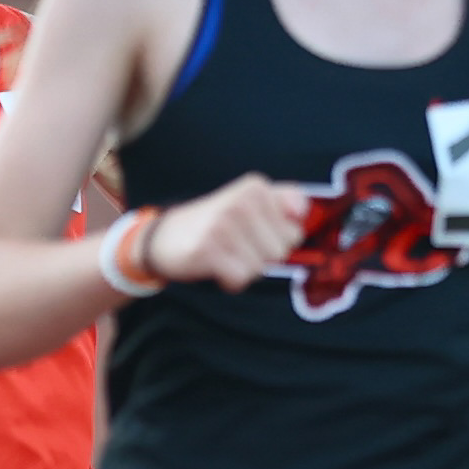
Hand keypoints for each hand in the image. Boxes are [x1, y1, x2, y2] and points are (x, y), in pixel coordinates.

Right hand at [148, 175, 305, 291]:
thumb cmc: (216, 225)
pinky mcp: (208, 247)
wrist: (165, 238)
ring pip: (261, 267)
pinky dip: (230, 280)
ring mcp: (223, 223)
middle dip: (262, 257)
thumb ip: (284, 202)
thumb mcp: (250, 203)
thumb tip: (303, 214)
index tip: (256, 233)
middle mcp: (241, 200)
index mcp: (256, 187)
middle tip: (237, 246)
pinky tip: (215, 266)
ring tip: (225, 255)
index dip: (278, 240)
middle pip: (281, 251)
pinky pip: (240, 278)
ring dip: (244, 269)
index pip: (296, 231)